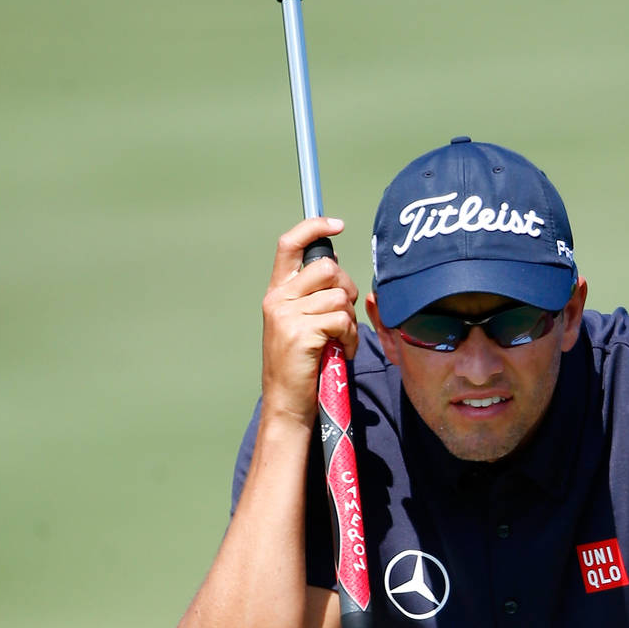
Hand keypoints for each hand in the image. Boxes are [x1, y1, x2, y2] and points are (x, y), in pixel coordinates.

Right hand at [260, 218, 357, 423]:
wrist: (287, 403)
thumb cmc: (301, 365)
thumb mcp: (299, 323)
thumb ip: (311, 295)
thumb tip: (335, 267)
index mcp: (277, 292)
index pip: (289, 244)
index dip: (313, 227)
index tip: (336, 224)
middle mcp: (278, 300)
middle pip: (327, 268)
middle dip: (347, 288)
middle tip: (346, 315)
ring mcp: (287, 316)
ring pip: (339, 296)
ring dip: (350, 320)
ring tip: (342, 339)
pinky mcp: (301, 334)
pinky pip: (342, 320)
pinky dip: (350, 337)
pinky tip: (342, 350)